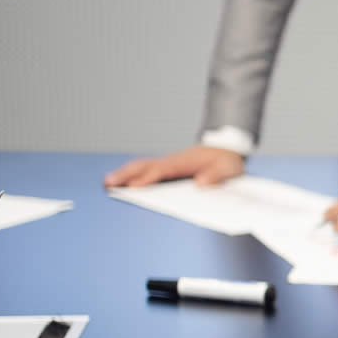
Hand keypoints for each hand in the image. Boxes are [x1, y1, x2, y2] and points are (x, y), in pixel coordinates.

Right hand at [105, 146, 243, 187]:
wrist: (228, 150)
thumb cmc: (228, 161)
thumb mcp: (230, 169)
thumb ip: (217, 175)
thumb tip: (201, 183)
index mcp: (186, 162)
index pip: (163, 170)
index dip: (148, 178)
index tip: (134, 187)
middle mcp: (173, 161)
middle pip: (145, 166)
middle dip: (127, 174)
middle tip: (109, 183)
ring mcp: (169, 163)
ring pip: (143, 166)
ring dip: (125, 173)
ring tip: (108, 183)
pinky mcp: (168, 168)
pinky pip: (147, 170)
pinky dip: (133, 174)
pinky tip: (123, 182)